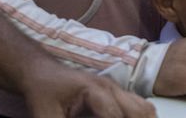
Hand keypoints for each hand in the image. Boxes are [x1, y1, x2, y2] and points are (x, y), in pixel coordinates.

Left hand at [21, 59, 156, 117]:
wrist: (42, 72)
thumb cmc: (43, 92)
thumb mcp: (46, 116)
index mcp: (95, 90)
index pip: (115, 117)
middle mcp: (111, 88)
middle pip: (139, 111)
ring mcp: (116, 90)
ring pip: (143, 108)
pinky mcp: (115, 95)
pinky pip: (138, 106)